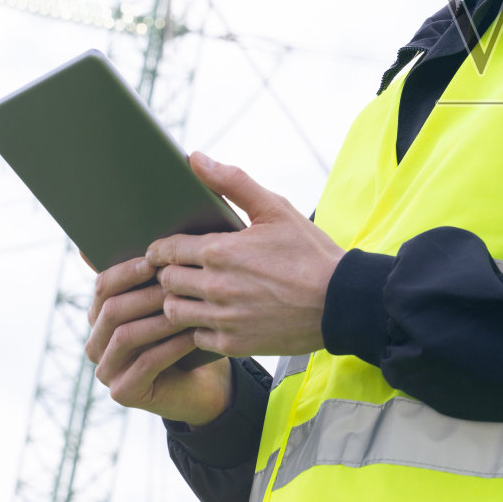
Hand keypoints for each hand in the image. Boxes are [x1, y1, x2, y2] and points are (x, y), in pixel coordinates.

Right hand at [84, 253, 232, 424]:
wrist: (207, 382)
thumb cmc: (188, 333)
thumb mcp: (171, 302)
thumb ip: (156, 275)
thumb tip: (144, 235)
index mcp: (101, 316)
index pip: (103, 286)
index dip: (128, 271)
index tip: (155, 260)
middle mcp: (96, 344)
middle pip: (111, 310)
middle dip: (147, 294)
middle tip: (178, 284)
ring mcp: (107, 371)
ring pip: (126, 336)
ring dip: (160, 319)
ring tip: (188, 307)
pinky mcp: (123, 393)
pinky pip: (145, 364)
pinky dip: (171, 347)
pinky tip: (193, 335)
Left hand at [146, 151, 343, 357]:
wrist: (341, 302)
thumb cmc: (310, 253)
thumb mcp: (277, 209)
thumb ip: (233, 182)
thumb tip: (195, 158)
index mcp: (220, 251)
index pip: (167, 250)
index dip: (161, 250)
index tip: (164, 252)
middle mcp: (216, 286)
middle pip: (166, 281)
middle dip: (170, 274)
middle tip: (182, 271)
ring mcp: (223, 318)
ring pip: (174, 312)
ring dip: (179, 302)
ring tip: (194, 295)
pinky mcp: (234, 343)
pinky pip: (196, 339)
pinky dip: (200, 329)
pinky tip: (215, 318)